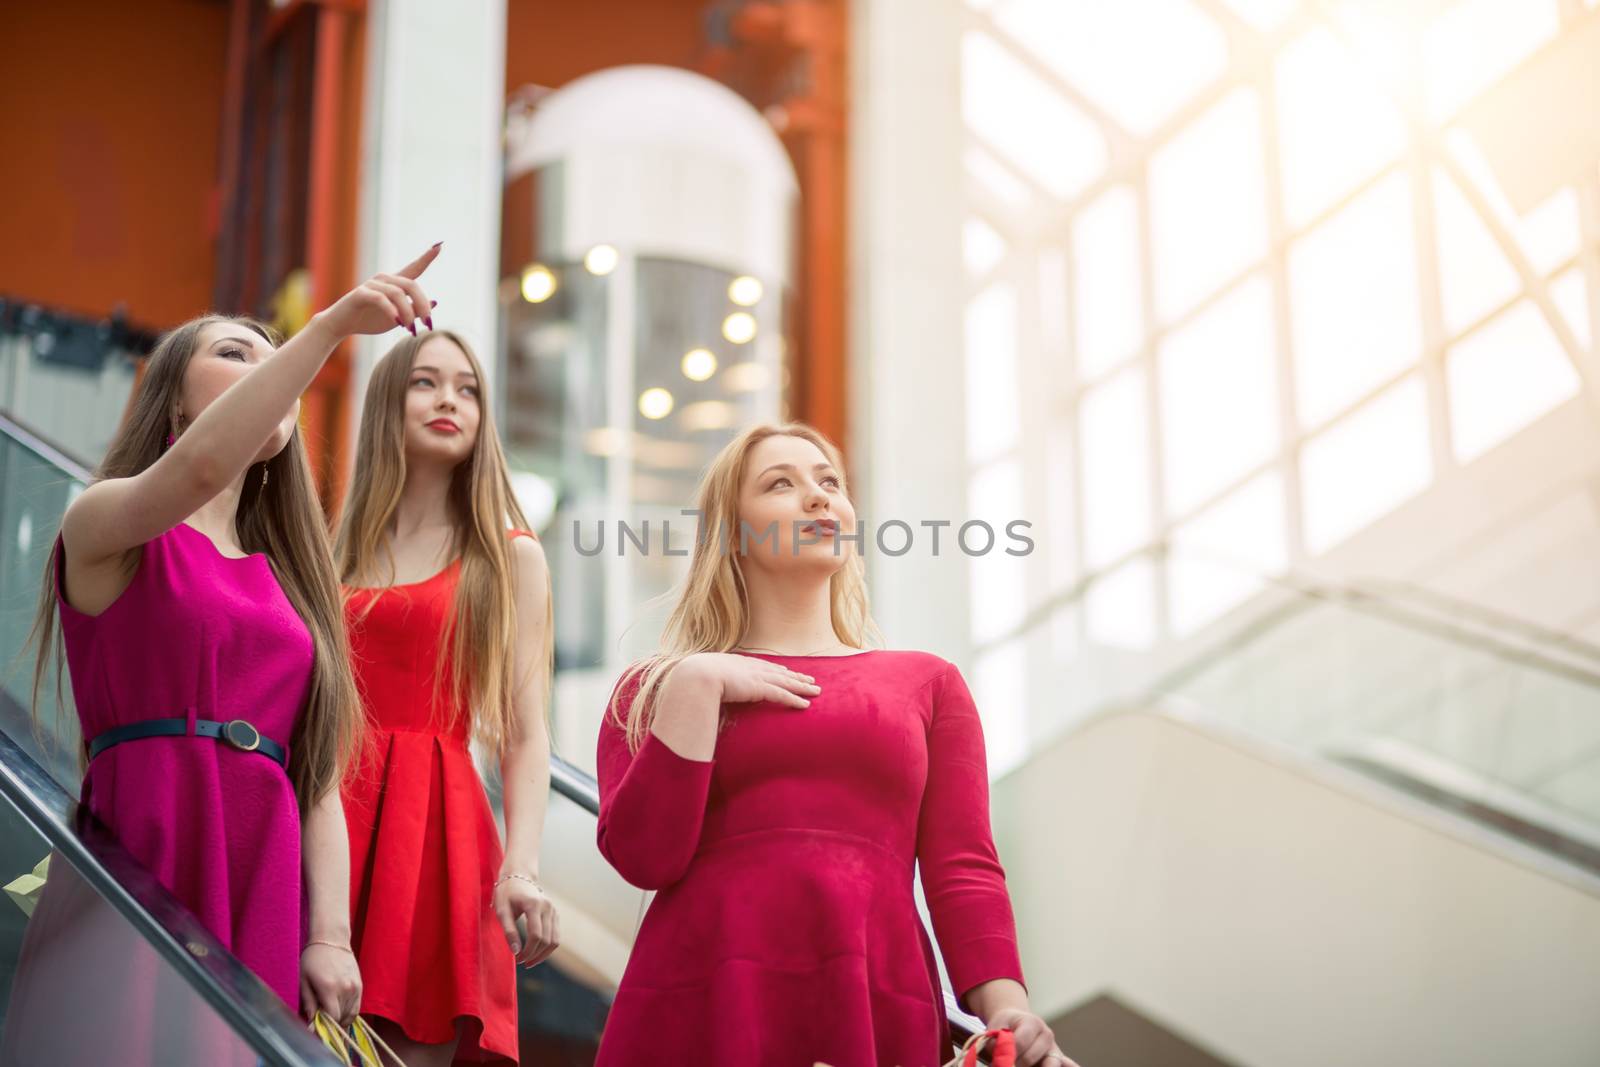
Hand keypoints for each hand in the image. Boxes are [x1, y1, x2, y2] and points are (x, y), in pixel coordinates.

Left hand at [300, 942, 360, 1025]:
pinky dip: (348, 1013)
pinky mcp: (360, 985)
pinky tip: (338, 1009)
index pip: (332, 1018)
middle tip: (319, 1022)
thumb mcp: (304, 981)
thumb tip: (311, 1022)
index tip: (315, 1030)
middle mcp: (345, 988)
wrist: (332, 940)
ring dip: (339, 1019)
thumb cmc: (313, 959)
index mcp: (329, 988)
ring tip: (328, 1014)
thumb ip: (309, 1003)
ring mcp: (355, 986)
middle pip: (341, 1018)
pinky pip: (356, 1007)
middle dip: (330, 1024)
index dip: (324, 1028)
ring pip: (350, 1015)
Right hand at [318, 243, 440, 337]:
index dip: (426, 257)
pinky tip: (397, 321)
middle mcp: (384, 279)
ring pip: (398, 293)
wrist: (341, 325)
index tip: (439, 246)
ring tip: (411, 330)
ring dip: (408, 313)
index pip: (414, 268)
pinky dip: (391, 310)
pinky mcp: (360, 293)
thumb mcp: (397, 318)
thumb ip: (414, 310)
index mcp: (394, 283)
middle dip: (423, 305)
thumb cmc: (369, 320)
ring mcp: (371, 284)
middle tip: (428, 324)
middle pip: (412, 285)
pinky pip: (380, 299)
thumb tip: (435, 302)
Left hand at [493, 874, 559, 967]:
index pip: (536, 935)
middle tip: (521, 962)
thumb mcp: (502, 911)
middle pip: (546, 940)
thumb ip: (509, 931)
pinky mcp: (555, 914)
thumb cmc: (507, 894)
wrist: (519, 876)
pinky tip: (536, 952)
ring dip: (543, 954)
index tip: (517, 959)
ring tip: (530, 961)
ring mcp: (553, 910)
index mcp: (534, 905)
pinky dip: (547, 946)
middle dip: (534, 955)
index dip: (527, 951)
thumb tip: (516, 952)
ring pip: (555, 940)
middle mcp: (547, 907)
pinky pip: (556, 935)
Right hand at [677, 652, 819, 708]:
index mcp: (737, 663)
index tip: (786, 670)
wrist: (695, 676)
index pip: (761, 666)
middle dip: (795, 676)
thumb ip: (708, 685)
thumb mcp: (702, 679)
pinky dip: (794, 699)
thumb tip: (702, 693)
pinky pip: (781, 695)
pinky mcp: (758, 688)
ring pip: (785, 682)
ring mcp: (755, 677)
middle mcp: (750, 667)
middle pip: (778, 672)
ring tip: (816, 690)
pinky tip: (805, 705)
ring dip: (802, 687)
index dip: (776, 669)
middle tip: (810, 679)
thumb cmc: (693, 679)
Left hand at [986, 1008, 1078, 1066]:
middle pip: (1031, 1058)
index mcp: (1032, 1023)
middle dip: (1015, 1064)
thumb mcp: (996, 1027)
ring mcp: (1054, 1049)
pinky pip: (1068, 1065)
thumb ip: (995, 1041)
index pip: (1019, 1042)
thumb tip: (1000, 1059)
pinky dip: (1070, 1066)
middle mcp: (1047, 1036)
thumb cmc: (1005, 1026)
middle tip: (1008, 1064)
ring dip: (1035, 1066)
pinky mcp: (1057, 1061)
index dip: (1006, 1053)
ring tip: (1020, 1065)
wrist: (1017, 1023)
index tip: (996, 1058)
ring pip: (1050, 1064)